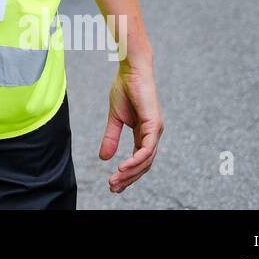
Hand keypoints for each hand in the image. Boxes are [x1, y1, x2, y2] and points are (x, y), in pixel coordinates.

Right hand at [99, 58, 162, 192]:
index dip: (127, 174)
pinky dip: (136, 160)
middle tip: (113, 188)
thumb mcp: (114, 118)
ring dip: (130, 173)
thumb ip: (111, 137)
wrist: (131, 69)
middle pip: (143, 164)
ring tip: (115, 180)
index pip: (139, 160)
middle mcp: (153, 134)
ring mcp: (155, 130)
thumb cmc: (124, 89)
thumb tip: (103, 158)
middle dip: (128, 178)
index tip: (113, 184)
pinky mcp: (154, 124)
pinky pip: (147, 149)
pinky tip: (123, 166)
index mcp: (145, 133)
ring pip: (146, 160)